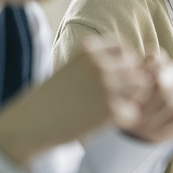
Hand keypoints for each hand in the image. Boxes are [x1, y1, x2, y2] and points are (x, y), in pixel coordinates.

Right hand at [0, 37, 172, 164]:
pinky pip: (133, 113)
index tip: (110, 82)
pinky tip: (104, 123)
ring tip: (113, 109)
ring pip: (141, 87)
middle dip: (131, 84)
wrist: (30, 123)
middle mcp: (99, 63)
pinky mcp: (109, 110)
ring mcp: (105, 86)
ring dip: (133, 99)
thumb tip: (141, 64)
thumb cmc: (53, 98)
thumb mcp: (73, 69)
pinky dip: (123, 120)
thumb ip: (100, 63)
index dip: (123, 67)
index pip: (124, 50)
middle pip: (137, 69)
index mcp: (89, 49)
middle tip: (114, 99)